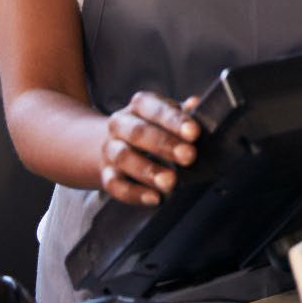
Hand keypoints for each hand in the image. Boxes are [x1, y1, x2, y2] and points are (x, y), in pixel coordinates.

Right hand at [98, 91, 199, 205]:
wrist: (113, 142)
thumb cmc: (153, 127)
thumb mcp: (168, 116)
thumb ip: (183, 113)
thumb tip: (196, 103)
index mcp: (139, 105)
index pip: (155, 108)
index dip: (175, 120)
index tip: (194, 133)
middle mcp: (120, 124)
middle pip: (138, 132)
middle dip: (164, 144)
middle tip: (189, 156)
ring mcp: (110, 149)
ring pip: (124, 158)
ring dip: (148, 171)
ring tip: (170, 181)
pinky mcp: (106, 173)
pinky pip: (114, 185)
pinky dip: (134, 193)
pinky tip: (154, 198)